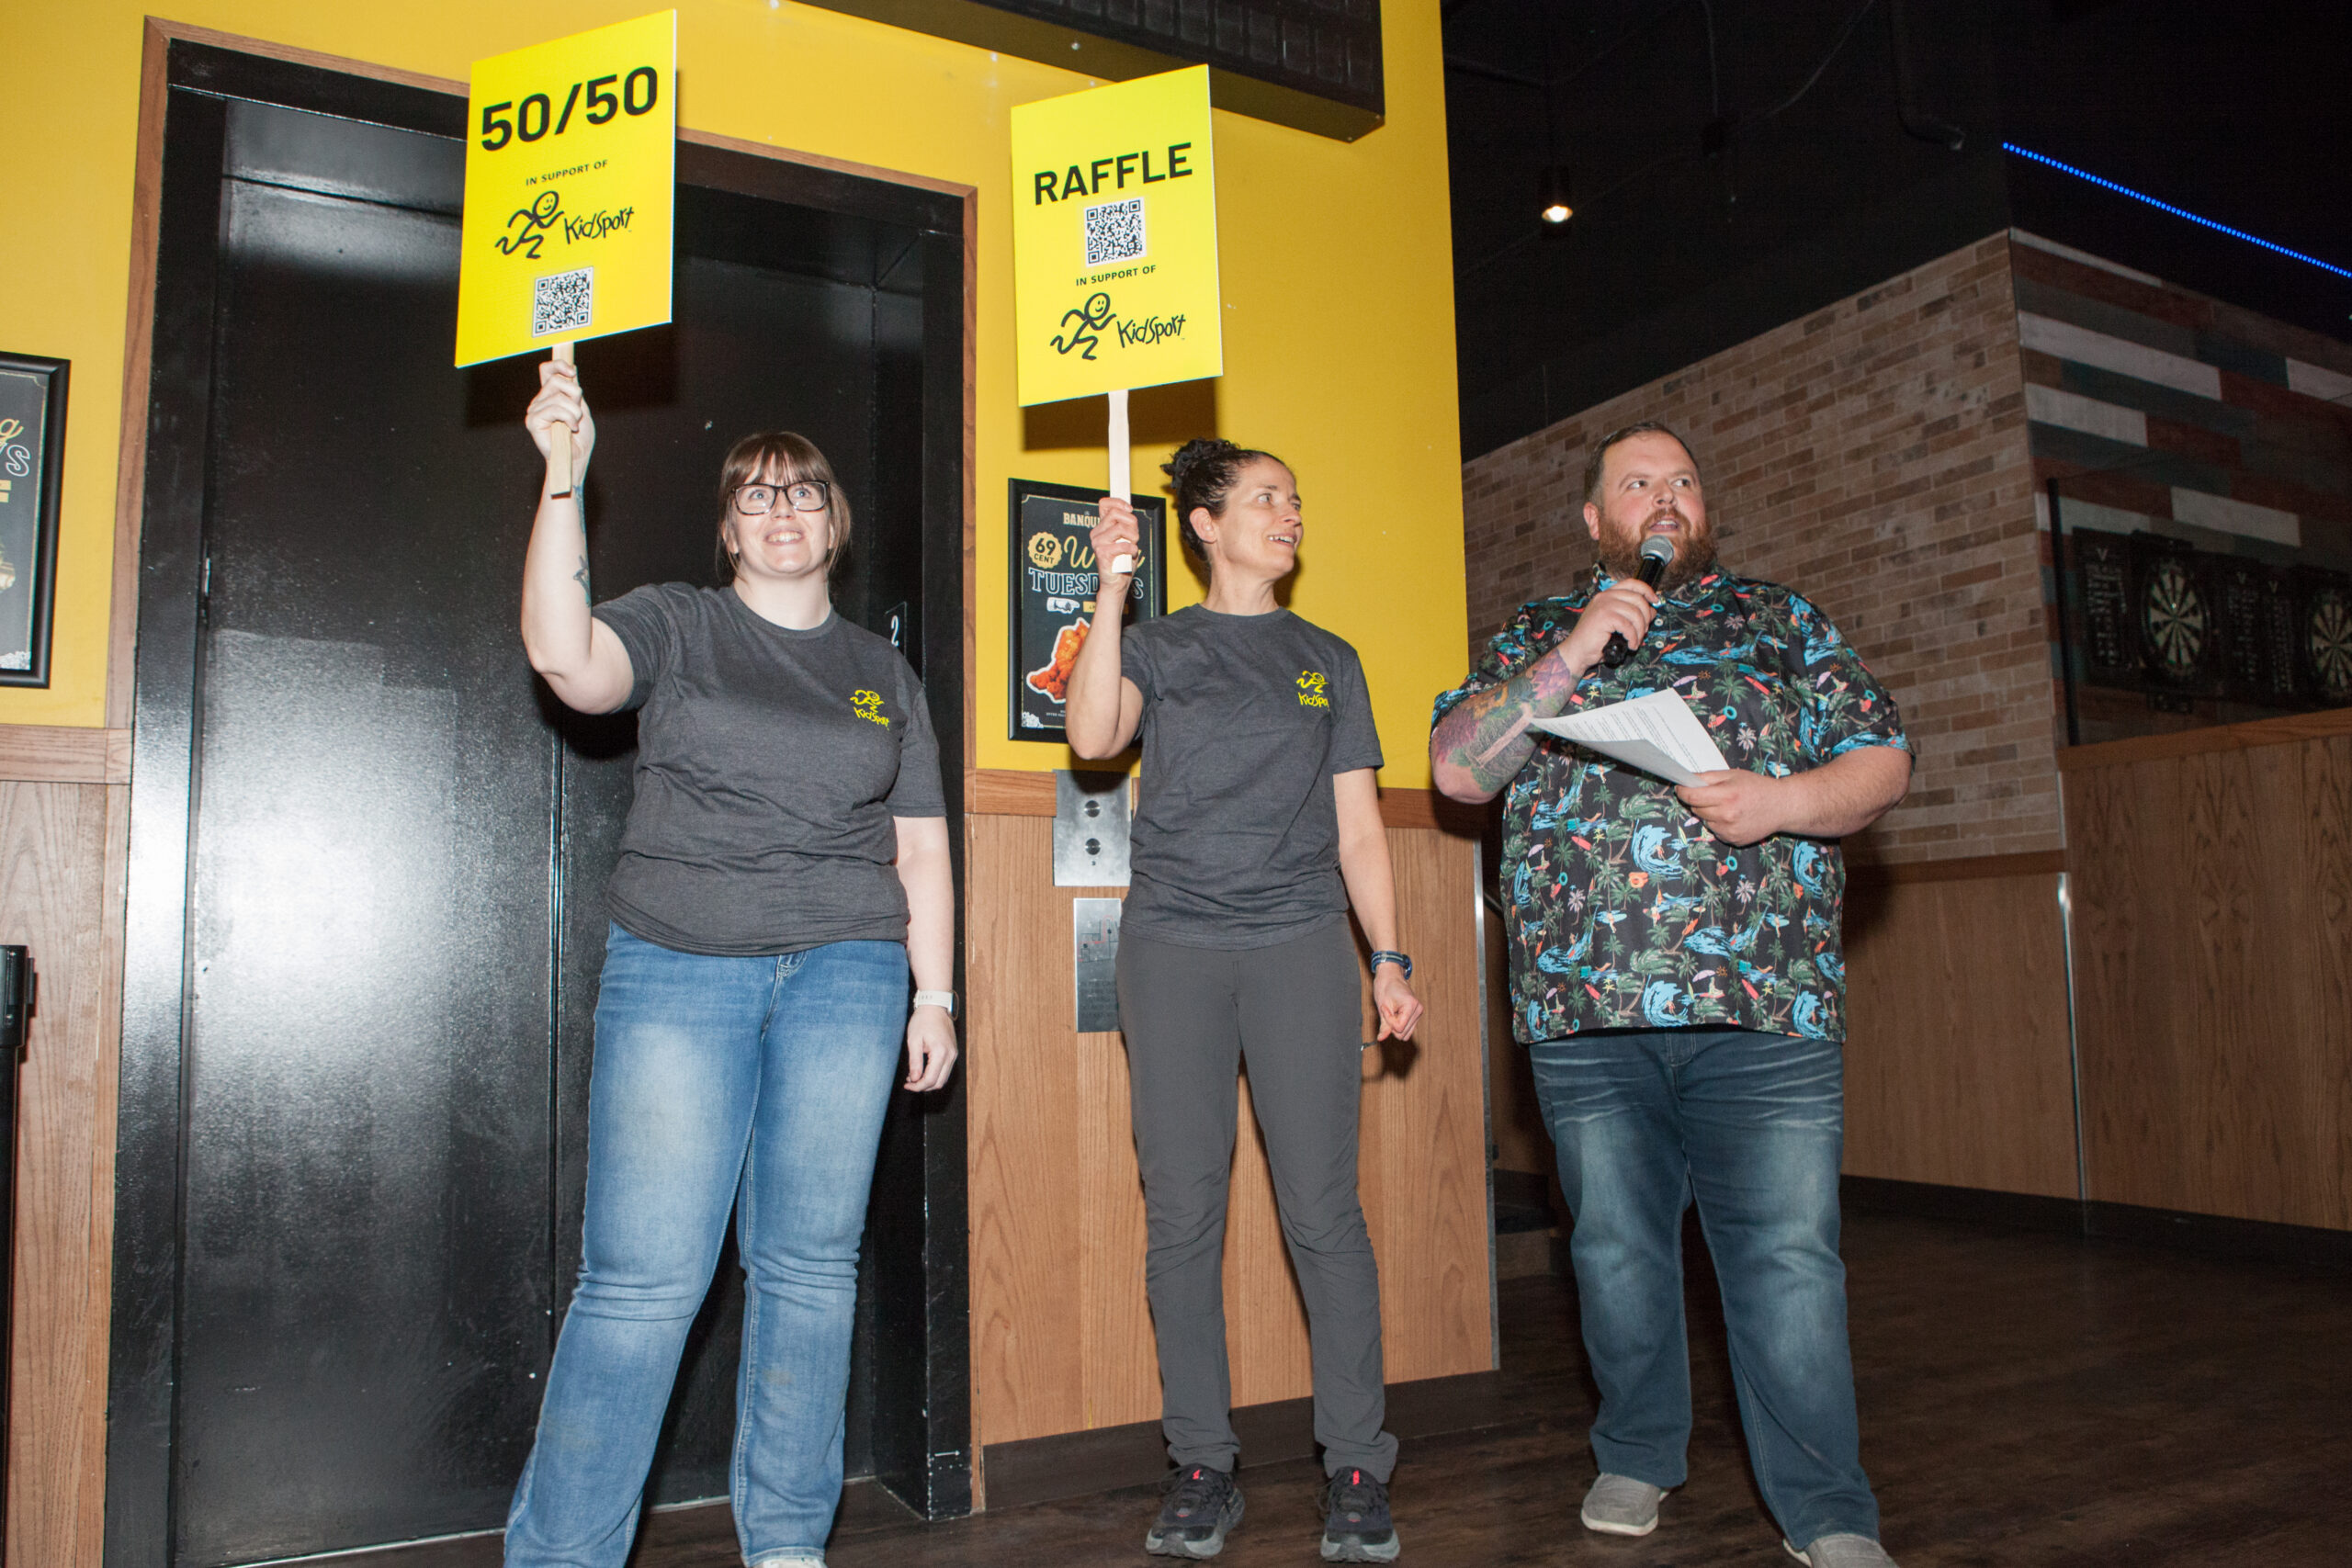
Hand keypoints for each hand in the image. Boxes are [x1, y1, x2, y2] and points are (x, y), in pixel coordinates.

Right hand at [527, 358, 595, 474]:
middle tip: (578, 413)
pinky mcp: (533, 421)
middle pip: (557, 380)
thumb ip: (574, 391)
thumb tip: (572, 370)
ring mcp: (534, 410)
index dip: (558, 365)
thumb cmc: (580, 437)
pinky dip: (569, 419)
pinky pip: (555, 409)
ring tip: (574, 425)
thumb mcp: (581, 408)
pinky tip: (570, 429)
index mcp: (550, 396)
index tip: (573, 372)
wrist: (577, 458)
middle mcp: (539, 400)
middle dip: (575, 395)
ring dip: (575, 412)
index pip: (547, 370)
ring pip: (559, 397)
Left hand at [904, 1004, 958, 1090]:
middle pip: (939, 1083)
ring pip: (943, 1078)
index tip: (907, 1085)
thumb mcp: (914, 1040)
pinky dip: (935, 1075)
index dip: (917, 1086)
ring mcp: (953, 1054)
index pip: (930, 1079)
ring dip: (929, 1082)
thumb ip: (915, 1062)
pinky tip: (923, 1070)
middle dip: (923, 1087)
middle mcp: (950, 1055)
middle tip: (909, 1082)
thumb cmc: (923, 1020)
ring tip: (914, 1076)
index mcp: (941, 1052)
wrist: (935, 1006)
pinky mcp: (953, 1052)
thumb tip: (914, 1079)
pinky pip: (945, 1070)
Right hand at [1090, 495, 1140, 595]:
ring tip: (1131, 548)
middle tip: (1134, 536)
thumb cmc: (1122, 562)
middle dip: (1131, 523)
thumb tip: (1129, 512)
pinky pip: (1123, 545)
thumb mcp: (1128, 538)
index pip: (1104, 504)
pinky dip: (1132, 550)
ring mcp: (1097, 543)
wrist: (1117, 583)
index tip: (1129, 509)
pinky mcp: (1102, 553)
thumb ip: (1127, 525)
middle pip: (1116, 514)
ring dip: (1133, 538)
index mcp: (1102, 527)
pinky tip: (1129, 555)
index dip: (1118, 502)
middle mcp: (1097, 533)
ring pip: (1121, 528)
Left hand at [1371, 964, 1423, 1041]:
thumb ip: (1384, 1025)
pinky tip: (1396, 1013)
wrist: (1390, 976)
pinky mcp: (1416, 1015)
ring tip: (1392, 1011)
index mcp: (1411, 1005)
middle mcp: (1418, 1010)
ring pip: (1405, 1034)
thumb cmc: (1385, 987)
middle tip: (1388, 1009)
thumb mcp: (1382, 1007)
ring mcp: (1419, 1012)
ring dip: (1396, 1026)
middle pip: (1403, 1033)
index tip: (1386, 1007)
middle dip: (1392, 1025)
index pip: (1399, 1028)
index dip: (1389, 1021)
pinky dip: (1399, 1025)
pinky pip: (1407, 1029)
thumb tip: (1381, 1039)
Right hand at [1556, 580, 1659, 674]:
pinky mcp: (1604, 617)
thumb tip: (1652, 611)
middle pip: (1638, 599)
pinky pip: (1628, 625)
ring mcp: (1604, 605)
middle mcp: (1605, 597)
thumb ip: (1631, 615)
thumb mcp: (1616, 624)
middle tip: (1643, 631)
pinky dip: (1633, 637)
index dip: (1646, 590)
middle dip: (1646, 617)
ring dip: (1640, 630)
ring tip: (1636, 641)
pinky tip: (1631, 645)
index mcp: (1607, 595)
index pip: (1632, 583)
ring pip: (1635, 613)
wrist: (1577, 652)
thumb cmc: (1594, 640)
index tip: (1654, 601)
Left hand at [1675, 769, 1789, 846]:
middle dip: (1699, 801)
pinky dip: (1719, 823)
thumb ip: (1708, 777)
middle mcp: (1727, 815)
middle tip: (1713, 794)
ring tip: (1728, 806)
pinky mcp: (1733, 840)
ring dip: (1709, 813)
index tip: (1680, 787)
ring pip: (1705, 821)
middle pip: (1696, 809)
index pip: (1692, 796)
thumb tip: (1686, 780)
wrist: (1782, 806)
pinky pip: (1715, 831)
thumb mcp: (1733, 774)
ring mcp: (1730, 830)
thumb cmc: (1758, 787)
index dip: (1683, 791)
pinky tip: (1734, 817)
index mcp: (1727, 796)